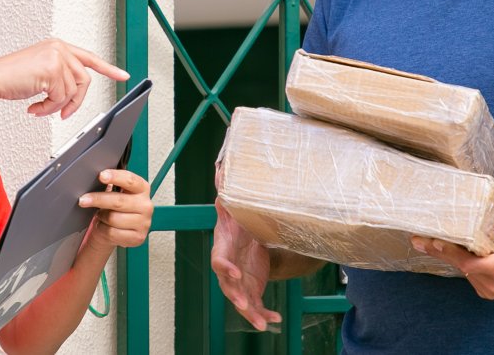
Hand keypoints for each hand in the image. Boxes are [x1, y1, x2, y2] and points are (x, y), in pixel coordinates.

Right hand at [0, 39, 128, 118]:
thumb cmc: (12, 78)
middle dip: (75, 102)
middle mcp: (59, 48)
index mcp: (58, 46)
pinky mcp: (52, 70)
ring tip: (40, 108)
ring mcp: (56, 57)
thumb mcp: (41, 71)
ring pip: (72, 92)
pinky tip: (34, 108)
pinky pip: (60, 98)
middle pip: (84, 80)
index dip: (108, 68)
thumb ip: (60, 74)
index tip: (123, 75)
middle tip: (63, 113)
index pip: (88, 57)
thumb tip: (76, 92)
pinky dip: (48, 109)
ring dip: (56, 106)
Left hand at [78, 169, 152, 248]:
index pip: (130, 180)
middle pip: (118, 201)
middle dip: (98, 199)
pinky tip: (106, 226)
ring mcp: (143, 223)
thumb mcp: (117, 192)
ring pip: (113, 218)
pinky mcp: (137, 237)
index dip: (115, 177)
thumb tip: (95, 176)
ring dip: (102, 217)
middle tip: (83, 200)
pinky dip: (104, 229)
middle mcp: (146, 205)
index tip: (101, 175)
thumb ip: (111, 183)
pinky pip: (112, 233)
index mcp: (142, 189)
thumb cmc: (117, 208)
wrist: (120, 229)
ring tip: (102, 215)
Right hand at [211, 199, 280, 330]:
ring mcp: (238, 282)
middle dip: (235, 295)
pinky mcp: (249, 290)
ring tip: (262, 323)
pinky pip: (255, 306)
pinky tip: (275, 319)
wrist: (247, 239)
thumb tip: (220, 170)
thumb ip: (227, 196)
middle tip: (243, 303)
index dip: (224, 267)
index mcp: (224, 249)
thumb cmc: (237, 225)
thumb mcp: (234, 211)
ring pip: (240, 301)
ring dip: (250, 312)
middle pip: (227, 285)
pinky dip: (264, 314)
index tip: (233, 272)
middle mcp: (229, 268)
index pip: (219, 260)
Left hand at [412, 180, 493, 299]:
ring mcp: (490, 290)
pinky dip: (459, 261)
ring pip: (463, 271)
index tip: (430, 241)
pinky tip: (448, 248)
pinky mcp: (488, 290)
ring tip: (428, 241)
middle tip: (418, 239)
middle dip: (440, 252)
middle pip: (460, 266)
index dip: (448, 252)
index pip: (467, 262)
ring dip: (449, 256)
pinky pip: (468, 274)